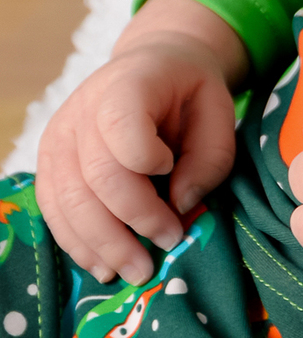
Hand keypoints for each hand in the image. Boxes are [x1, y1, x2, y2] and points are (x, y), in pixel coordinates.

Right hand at [36, 0, 246, 287]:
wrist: (152, 67)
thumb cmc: (188, 91)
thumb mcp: (219, 110)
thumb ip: (211, 157)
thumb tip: (182, 205)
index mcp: (127, 85)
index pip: (122, 131)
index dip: (147, 160)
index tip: (171, 168)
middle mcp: (82, 110)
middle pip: (96, 178)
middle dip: (133, 222)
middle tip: (168, 244)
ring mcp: (59, 137)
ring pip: (69, 203)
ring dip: (103, 245)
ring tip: (137, 270)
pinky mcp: (49, 162)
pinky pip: (54, 211)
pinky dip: (79, 243)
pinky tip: (105, 264)